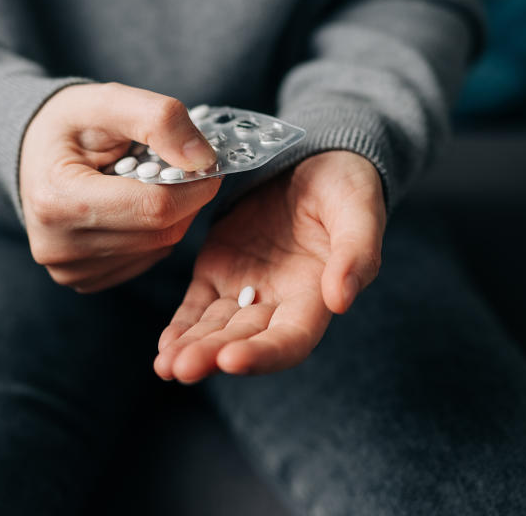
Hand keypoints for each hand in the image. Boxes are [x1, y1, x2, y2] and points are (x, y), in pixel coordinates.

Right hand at [19, 82, 220, 292]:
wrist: (32, 151)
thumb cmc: (69, 124)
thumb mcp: (108, 100)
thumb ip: (159, 119)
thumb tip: (203, 159)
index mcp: (58, 200)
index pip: (154, 207)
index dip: (194, 185)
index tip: (206, 162)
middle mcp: (60, 246)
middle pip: (161, 232)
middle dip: (184, 198)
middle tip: (178, 167)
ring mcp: (71, 270)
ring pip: (159, 248)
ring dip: (171, 215)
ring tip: (146, 182)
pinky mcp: (84, 279)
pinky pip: (146, 259)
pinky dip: (153, 232)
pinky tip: (133, 206)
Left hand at [154, 151, 385, 382]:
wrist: (314, 157)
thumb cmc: (345, 185)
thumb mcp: (360, 211)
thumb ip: (356, 254)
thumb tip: (340, 301)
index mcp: (316, 296)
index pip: (291, 338)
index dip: (264, 354)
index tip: (232, 360)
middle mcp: (279, 302)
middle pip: (246, 340)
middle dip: (214, 356)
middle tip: (182, 368)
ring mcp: (246, 288)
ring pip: (216, 328)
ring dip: (192, 349)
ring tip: (165, 366)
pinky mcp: (218, 269)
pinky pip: (197, 304)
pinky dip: (182, 325)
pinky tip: (165, 345)